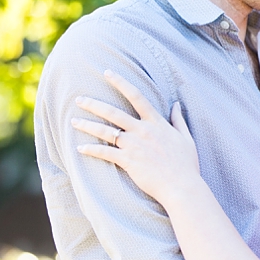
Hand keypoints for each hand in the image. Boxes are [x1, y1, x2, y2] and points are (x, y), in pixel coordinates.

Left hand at [73, 70, 199, 204]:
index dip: (120, 82)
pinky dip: (91, 150)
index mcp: (156, 123)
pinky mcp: (127, 161)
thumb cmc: (186, 164)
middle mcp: (143, 131)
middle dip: (94, 104)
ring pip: (105, 131)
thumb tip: (177, 104)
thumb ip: (178, 120)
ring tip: (73, 121)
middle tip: (79, 99)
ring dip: (87, 125)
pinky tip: (80, 148)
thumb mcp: (186, 138)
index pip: (137, 96)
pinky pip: (104, 153)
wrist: (182, 186)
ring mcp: (134, 146)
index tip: (107, 73)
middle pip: (113, 112)